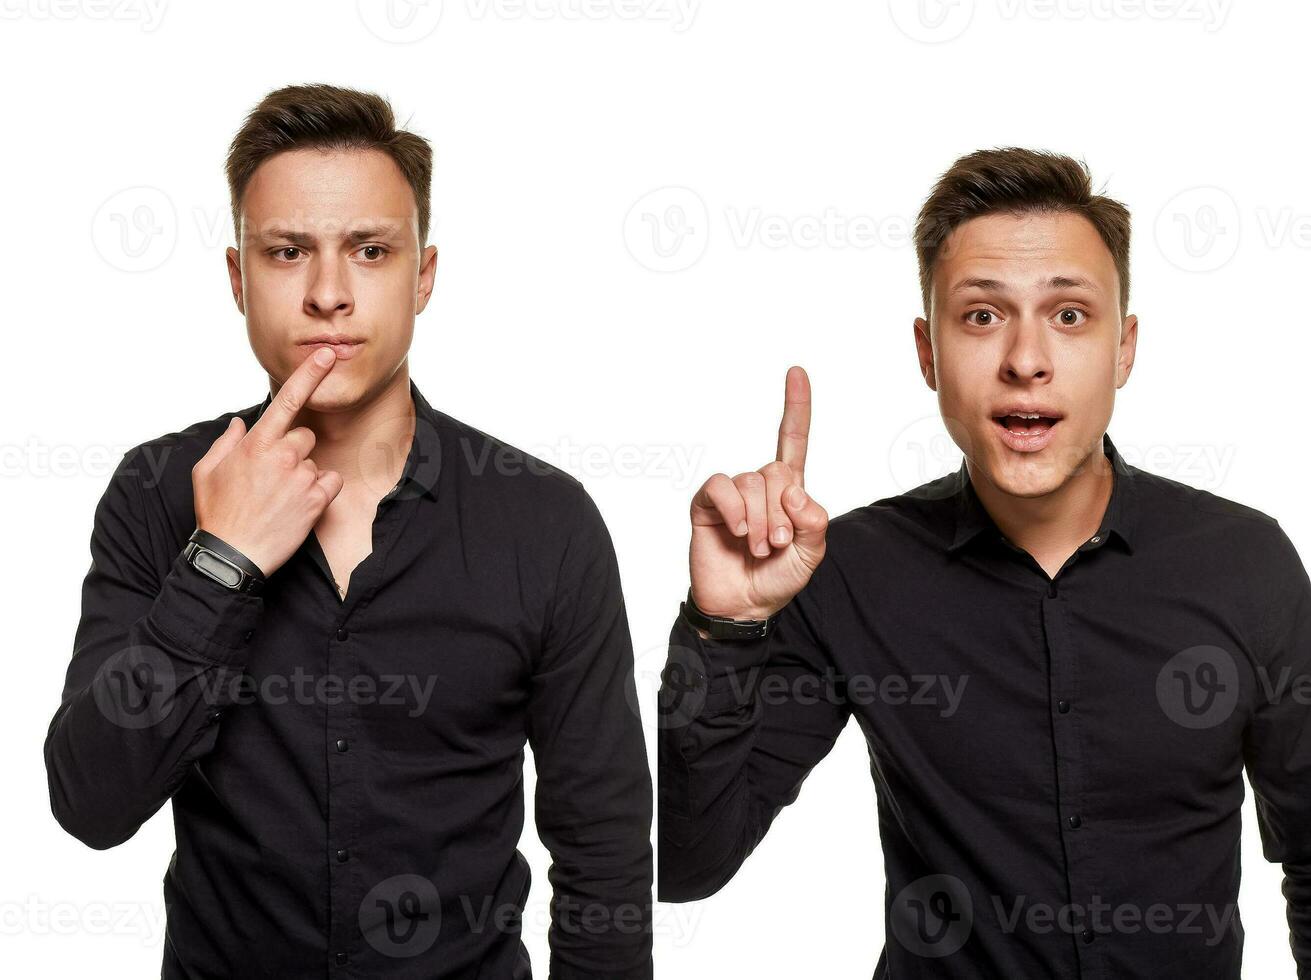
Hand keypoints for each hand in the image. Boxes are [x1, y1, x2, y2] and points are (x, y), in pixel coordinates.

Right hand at [191, 347, 345, 576]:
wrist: (232, 556)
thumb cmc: (217, 513)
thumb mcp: (207, 472)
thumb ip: (226, 442)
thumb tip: (240, 424)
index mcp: (255, 444)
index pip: (287, 400)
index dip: (309, 375)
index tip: (325, 355)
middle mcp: (282, 456)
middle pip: (304, 437)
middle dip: (294, 452)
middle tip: (273, 478)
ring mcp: (302, 478)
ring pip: (315, 462)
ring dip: (303, 475)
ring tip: (280, 498)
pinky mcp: (317, 501)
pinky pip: (331, 482)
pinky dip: (320, 491)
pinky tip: (298, 506)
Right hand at [688, 365, 828, 621]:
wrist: (742, 606)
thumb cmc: (777, 579)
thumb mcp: (811, 555)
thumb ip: (814, 522)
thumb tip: (794, 490)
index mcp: (788, 492)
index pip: (792, 441)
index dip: (796, 407)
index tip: (795, 372)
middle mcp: (760, 486)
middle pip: (776, 471)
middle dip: (781, 514)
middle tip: (775, 545)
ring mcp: (732, 494)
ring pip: (752, 483)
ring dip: (759, 522)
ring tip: (755, 548)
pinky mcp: (708, 503)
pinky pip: (722, 487)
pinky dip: (734, 510)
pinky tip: (736, 532)